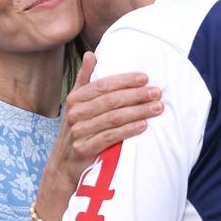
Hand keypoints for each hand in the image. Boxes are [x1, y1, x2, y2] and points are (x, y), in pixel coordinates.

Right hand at [33, 53, 161, 220]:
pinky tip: (143, 125)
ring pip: (113, 118)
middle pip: (110, 101)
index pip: (103, 85)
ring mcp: (78, 132)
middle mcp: (75, 113)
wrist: (63, 165)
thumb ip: (84, 79)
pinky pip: (110, 137)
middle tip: (157, 93)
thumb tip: (90, 54)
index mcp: (75, 98)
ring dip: (137, 111)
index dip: (124, 80)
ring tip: (157, 108)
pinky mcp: (84, 149)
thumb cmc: (77, 130)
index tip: (145, 78)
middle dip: (136, 95)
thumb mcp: (76, 104)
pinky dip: (128, 130)